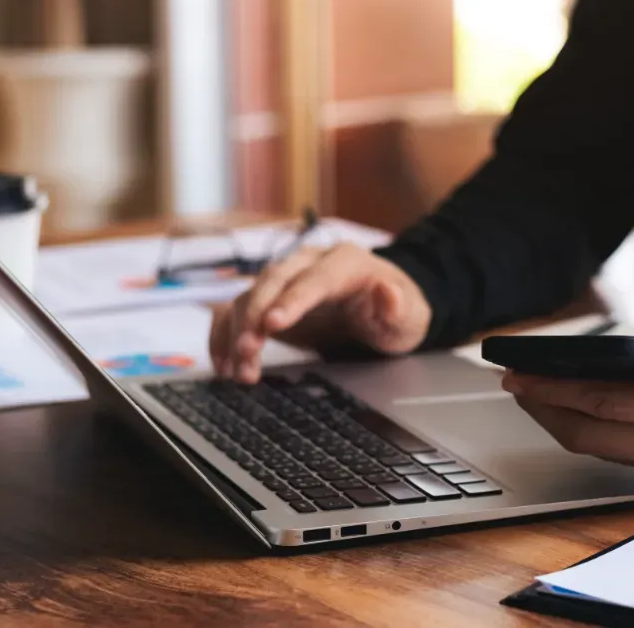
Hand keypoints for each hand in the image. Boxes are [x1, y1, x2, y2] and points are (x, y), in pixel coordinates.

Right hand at [209, 243, 430, 382]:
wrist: (386, 308)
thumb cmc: (399, 312)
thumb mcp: (410, 315)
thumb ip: (399, 306)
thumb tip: (388, 292)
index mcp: (347, 262)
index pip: (315, 279)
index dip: (292, 300)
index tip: (273, 324)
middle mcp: (311, 262)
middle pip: (274, 281)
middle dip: (255, 316)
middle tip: (246, 353)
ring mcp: (288, 279)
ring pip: (251, 296)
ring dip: (239, 332)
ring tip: (239, 371)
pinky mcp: (272, 299)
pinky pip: (240, 310)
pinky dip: (226, 334)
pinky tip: (223, 362)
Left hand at [501, 316, 633, 474]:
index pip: (606, 401)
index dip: (556, 386)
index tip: (521, 372)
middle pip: (591, 432)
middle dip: (545, 406)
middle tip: (513, 381)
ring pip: (601, 447)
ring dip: (561, 420)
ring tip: (533, 392)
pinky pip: (620, 452)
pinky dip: (587, 430)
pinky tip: (574, 408)